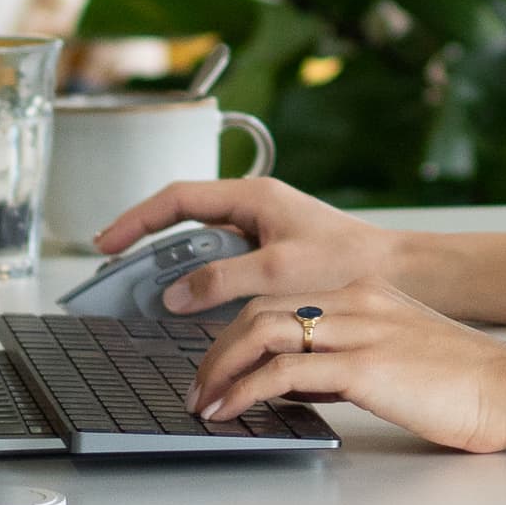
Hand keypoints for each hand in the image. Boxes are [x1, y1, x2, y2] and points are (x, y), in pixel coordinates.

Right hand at [91, 178, 413, 317]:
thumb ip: (223, 279)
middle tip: (113, 270)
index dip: (137, 220)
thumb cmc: (350, 262)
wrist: (399, 273)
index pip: (178, 199)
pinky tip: (190, 307)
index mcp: (253, 196)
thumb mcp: (280, 270)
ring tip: (143, 294)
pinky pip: (222, 263)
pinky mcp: (271, 254)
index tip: (106, 243)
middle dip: (146, 244)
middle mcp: (254, 208)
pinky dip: (201, 282)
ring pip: (201, 245)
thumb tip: (174, 294)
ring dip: (174, 268)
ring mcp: (262, 230)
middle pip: (183, 220)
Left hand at [191, 281, 505, 452]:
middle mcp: (359, 301)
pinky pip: (284, 371)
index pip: (283, 302)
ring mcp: (361, 329)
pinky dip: (245, 390)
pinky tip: (231, 411)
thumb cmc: (463, 384)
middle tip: (198, 388)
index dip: (237, 335)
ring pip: (261, 331)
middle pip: (260, 310)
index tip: (218, 368)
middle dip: (216, 350)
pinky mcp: (365, 365)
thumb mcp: (394, 360)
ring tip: (204, 402)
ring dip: (219, 368)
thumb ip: (341, 363)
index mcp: (368, 294)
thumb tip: (287, 384)